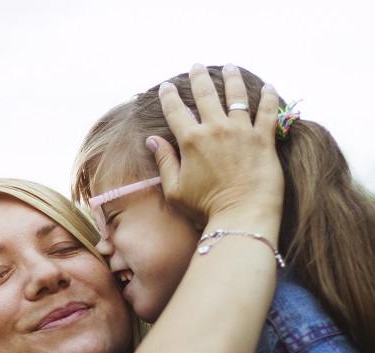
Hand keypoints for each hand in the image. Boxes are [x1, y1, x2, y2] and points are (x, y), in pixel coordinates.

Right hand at [150, 64, 283, 225]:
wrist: (241, 217)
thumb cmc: (204, 208)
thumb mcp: (174, 190)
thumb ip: (164, 161)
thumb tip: (152, 140)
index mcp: (190, 141)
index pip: (176, 111)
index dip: (169, 96)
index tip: (166, 86)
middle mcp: (216, 129)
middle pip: (205, 95)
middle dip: (198, 78)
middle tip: (196, 67)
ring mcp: (242, 132)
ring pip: (237, 95)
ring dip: (231, 78)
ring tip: (229, 66)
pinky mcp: (264, 139)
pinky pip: (268, 111)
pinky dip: (269, 96)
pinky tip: (268, 86)